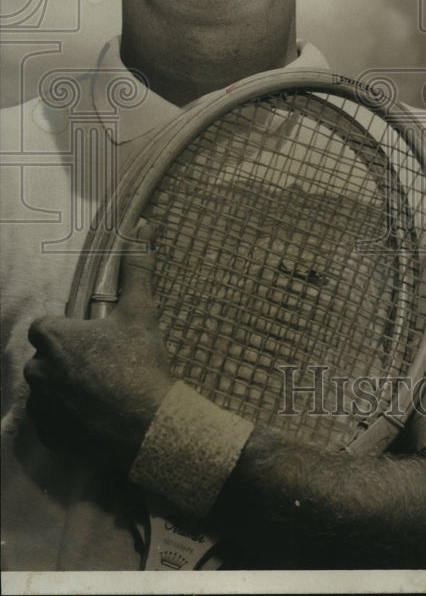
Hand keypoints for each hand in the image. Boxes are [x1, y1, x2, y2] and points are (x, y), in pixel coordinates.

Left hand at [24, 226, 173, 467]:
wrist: (149, 426)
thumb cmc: (140, 365)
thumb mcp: (141, 312)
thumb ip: (136, 268)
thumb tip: (142, 225)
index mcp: (55, 339)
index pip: (42, 327)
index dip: (64, 331)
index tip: (87, 337)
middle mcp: (39, 372)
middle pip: (43, 359)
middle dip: (64, 361)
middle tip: (98, 366)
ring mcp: (43, 407)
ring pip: (45, 391)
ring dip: (63, 390)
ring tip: (98, 393)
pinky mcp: (51, 436)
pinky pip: (51, 422)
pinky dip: (67, 419)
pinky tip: (94, 417)